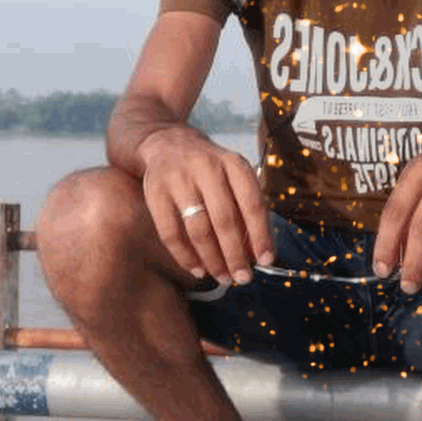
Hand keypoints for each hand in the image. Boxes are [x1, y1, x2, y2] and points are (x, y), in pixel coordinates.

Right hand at [140, 124, 273, 284]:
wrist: (167, 143)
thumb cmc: (209, 169)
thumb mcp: (232, 175)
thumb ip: (245, 208)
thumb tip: (257, 254)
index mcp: (233, 163)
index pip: (252, 203)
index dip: (260, 235)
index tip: (266, 259)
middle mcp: (207, 168)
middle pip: (225, 219)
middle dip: (235, 254)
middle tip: (242, 277)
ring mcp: (178, 179)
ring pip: (198, 229)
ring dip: (212, 259)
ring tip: (223, 277)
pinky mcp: (155, 192)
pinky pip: (171, 232)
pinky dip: (185, 256)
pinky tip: (197, 269)